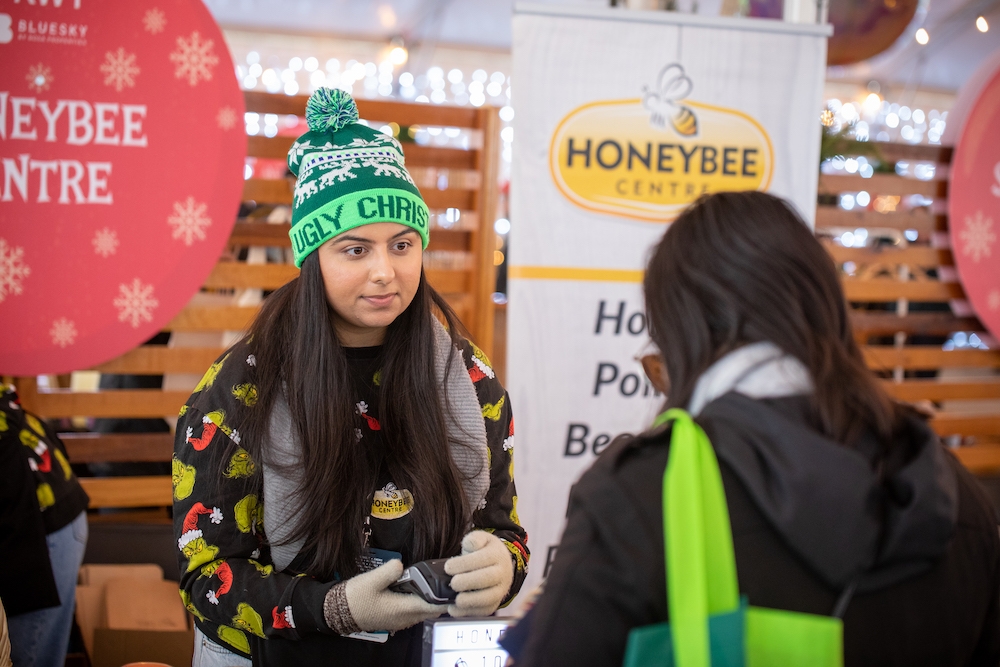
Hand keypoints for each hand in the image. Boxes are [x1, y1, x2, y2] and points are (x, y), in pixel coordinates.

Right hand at [324, 560, 446, 633]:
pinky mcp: (396, 618)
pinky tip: (417, 588)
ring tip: (432, 581)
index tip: (452, 585)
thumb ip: (390, 571)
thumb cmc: (355, 598)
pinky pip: (415, 611)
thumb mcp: (372, 580)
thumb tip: (401, 564)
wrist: (340, 611)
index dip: (445, 597)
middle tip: (444, 578)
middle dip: (440, 596)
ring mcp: (401, 620)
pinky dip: (420, 601)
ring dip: (430, 599)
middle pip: (432, 609)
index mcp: (403, 609)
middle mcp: (405, 618)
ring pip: (424, 611)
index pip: (433, 606)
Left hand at [445, 531, 513, 616]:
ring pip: (488, 598)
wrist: (500, 564)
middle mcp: (502, 573)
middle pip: (487, 579)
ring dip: (471, 600)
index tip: (448, 567)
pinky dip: (469, 612)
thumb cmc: (485, 551)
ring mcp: (500, 590)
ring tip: (456, 599)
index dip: (464, 564)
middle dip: (468, 582)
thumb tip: (469, 545)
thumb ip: (474, 539)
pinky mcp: (494, 603)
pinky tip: (455, 609)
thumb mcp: (482, 539)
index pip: (482, 559)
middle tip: (453, 583)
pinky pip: (484, 611)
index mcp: (497, 555)